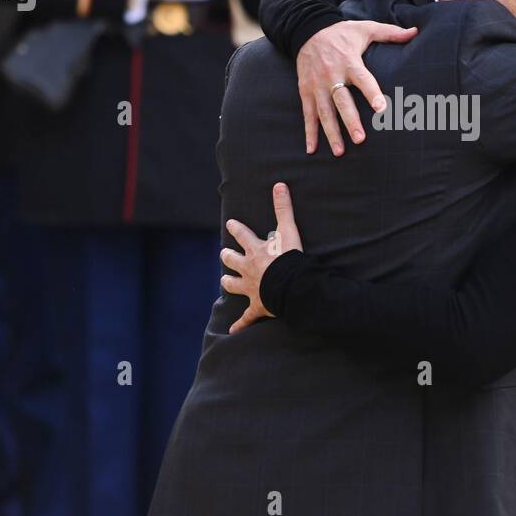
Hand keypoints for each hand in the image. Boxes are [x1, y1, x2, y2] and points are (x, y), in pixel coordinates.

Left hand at [222, 182, 302, 333]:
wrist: (290, 287)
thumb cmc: (289, 259)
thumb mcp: (288, 231)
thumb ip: (283, 208)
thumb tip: (279, 184)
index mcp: (256, 250)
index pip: (242, 235)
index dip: (236, 228)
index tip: (231, 224)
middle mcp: (248, 268)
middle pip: (231, 260)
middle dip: (227, 256)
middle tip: (224, 254)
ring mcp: (251, 288)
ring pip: (233, 285)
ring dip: (229, 283)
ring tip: (226, 282)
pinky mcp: (256, 306)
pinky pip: (246, 318)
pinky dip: (240, 324)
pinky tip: (233, 331)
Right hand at [297, 19, 417, 155]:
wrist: (307, 30)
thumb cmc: (341, 33)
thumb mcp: (365, 28)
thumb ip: (390, 33)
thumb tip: (415, 32)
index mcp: (349, 61)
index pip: (362, 79)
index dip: (371, 93)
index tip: (380, 108)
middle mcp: (332, 75)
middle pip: (341, 101)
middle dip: (350, 120)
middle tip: (360, 139)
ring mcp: (317, 85)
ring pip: (324, 112)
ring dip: (331, 133)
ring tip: (340, 151)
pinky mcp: (305, 91)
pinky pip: (307, 114)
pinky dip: (309, 132)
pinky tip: (312, 149)